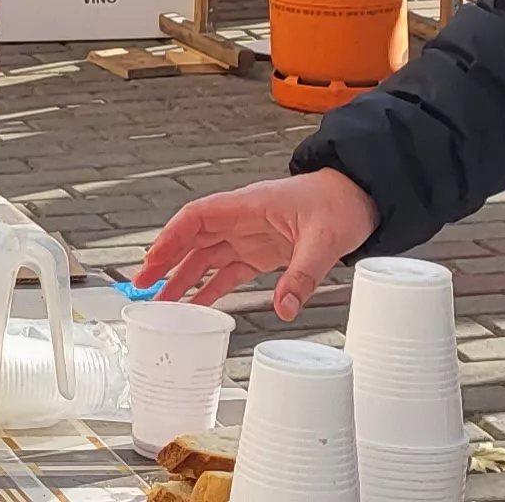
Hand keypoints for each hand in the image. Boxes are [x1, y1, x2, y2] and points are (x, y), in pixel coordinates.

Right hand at [134, 170, 377, 321]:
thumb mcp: (325, 239)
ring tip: (162, 305)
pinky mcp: (262, 252)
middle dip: (165, 262)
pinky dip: (211, 288)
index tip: (152, 262)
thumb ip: (303, 274)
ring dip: (183, 279)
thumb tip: (286, 308)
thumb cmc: (340, 202)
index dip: (170, 238)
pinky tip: (198, 307)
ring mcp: (250, 236)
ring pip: (206, 257)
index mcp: (248, 205)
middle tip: (143, 289)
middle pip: (192, 239)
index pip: (197, 218)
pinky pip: (228, 271)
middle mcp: (243, 220)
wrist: (361, 197)